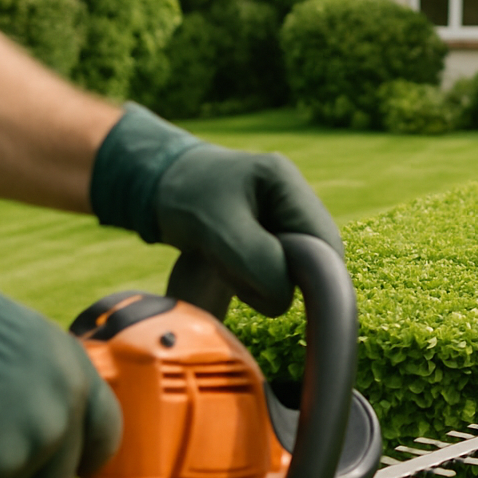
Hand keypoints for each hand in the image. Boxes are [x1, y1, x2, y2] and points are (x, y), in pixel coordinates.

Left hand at [155, 147, 341, 316]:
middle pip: (314, 255)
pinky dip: (254, 277)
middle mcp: (291, 194)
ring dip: (264, 278)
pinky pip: (277, 267)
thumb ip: (258, 261)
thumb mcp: (218, 230)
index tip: (267, 284)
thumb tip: (285, 296)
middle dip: (280, 275)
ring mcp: (281, 212)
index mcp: (285, 181)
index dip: (308, 272)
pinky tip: (229, 268)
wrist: (152, 185)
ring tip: (227, 266)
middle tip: (238, 273)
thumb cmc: (182, 199)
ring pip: (295, 266)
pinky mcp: (268, 231)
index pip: (324, 241)